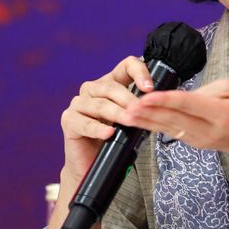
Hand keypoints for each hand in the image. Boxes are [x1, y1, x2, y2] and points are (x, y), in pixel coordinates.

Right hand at [58, 56, 154, 184]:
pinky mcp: (68, 120)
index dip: (139, 72)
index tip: (149, 88)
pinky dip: (98, 128)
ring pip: (100, 104)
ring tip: (130, 121)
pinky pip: (84, 122)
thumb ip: (141, 106)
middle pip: (112, 86)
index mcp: (111, 83)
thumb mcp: (132, 119)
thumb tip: (159, 100)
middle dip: (129, 99)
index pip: (126, 65)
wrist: (93, 163)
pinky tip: (109, 133)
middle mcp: (92, 89)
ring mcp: (78, 103)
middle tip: (141, 110)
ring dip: (117, 113)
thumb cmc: (116, 139)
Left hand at [126, 78, 228, 168]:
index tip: (147, 96)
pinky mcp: (195, 143)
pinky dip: (155, 126)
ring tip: (126, 115)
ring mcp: (200, 139)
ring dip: (146, 122)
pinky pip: (172, 132)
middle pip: (174, 119)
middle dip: (149, 112)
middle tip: (127, 105)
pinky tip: (140, 121)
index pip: (189, 105)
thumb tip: (185, 95)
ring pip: (169, 128)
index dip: (166, 100)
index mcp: (221, 114)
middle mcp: (208, 130)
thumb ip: (210, 90)